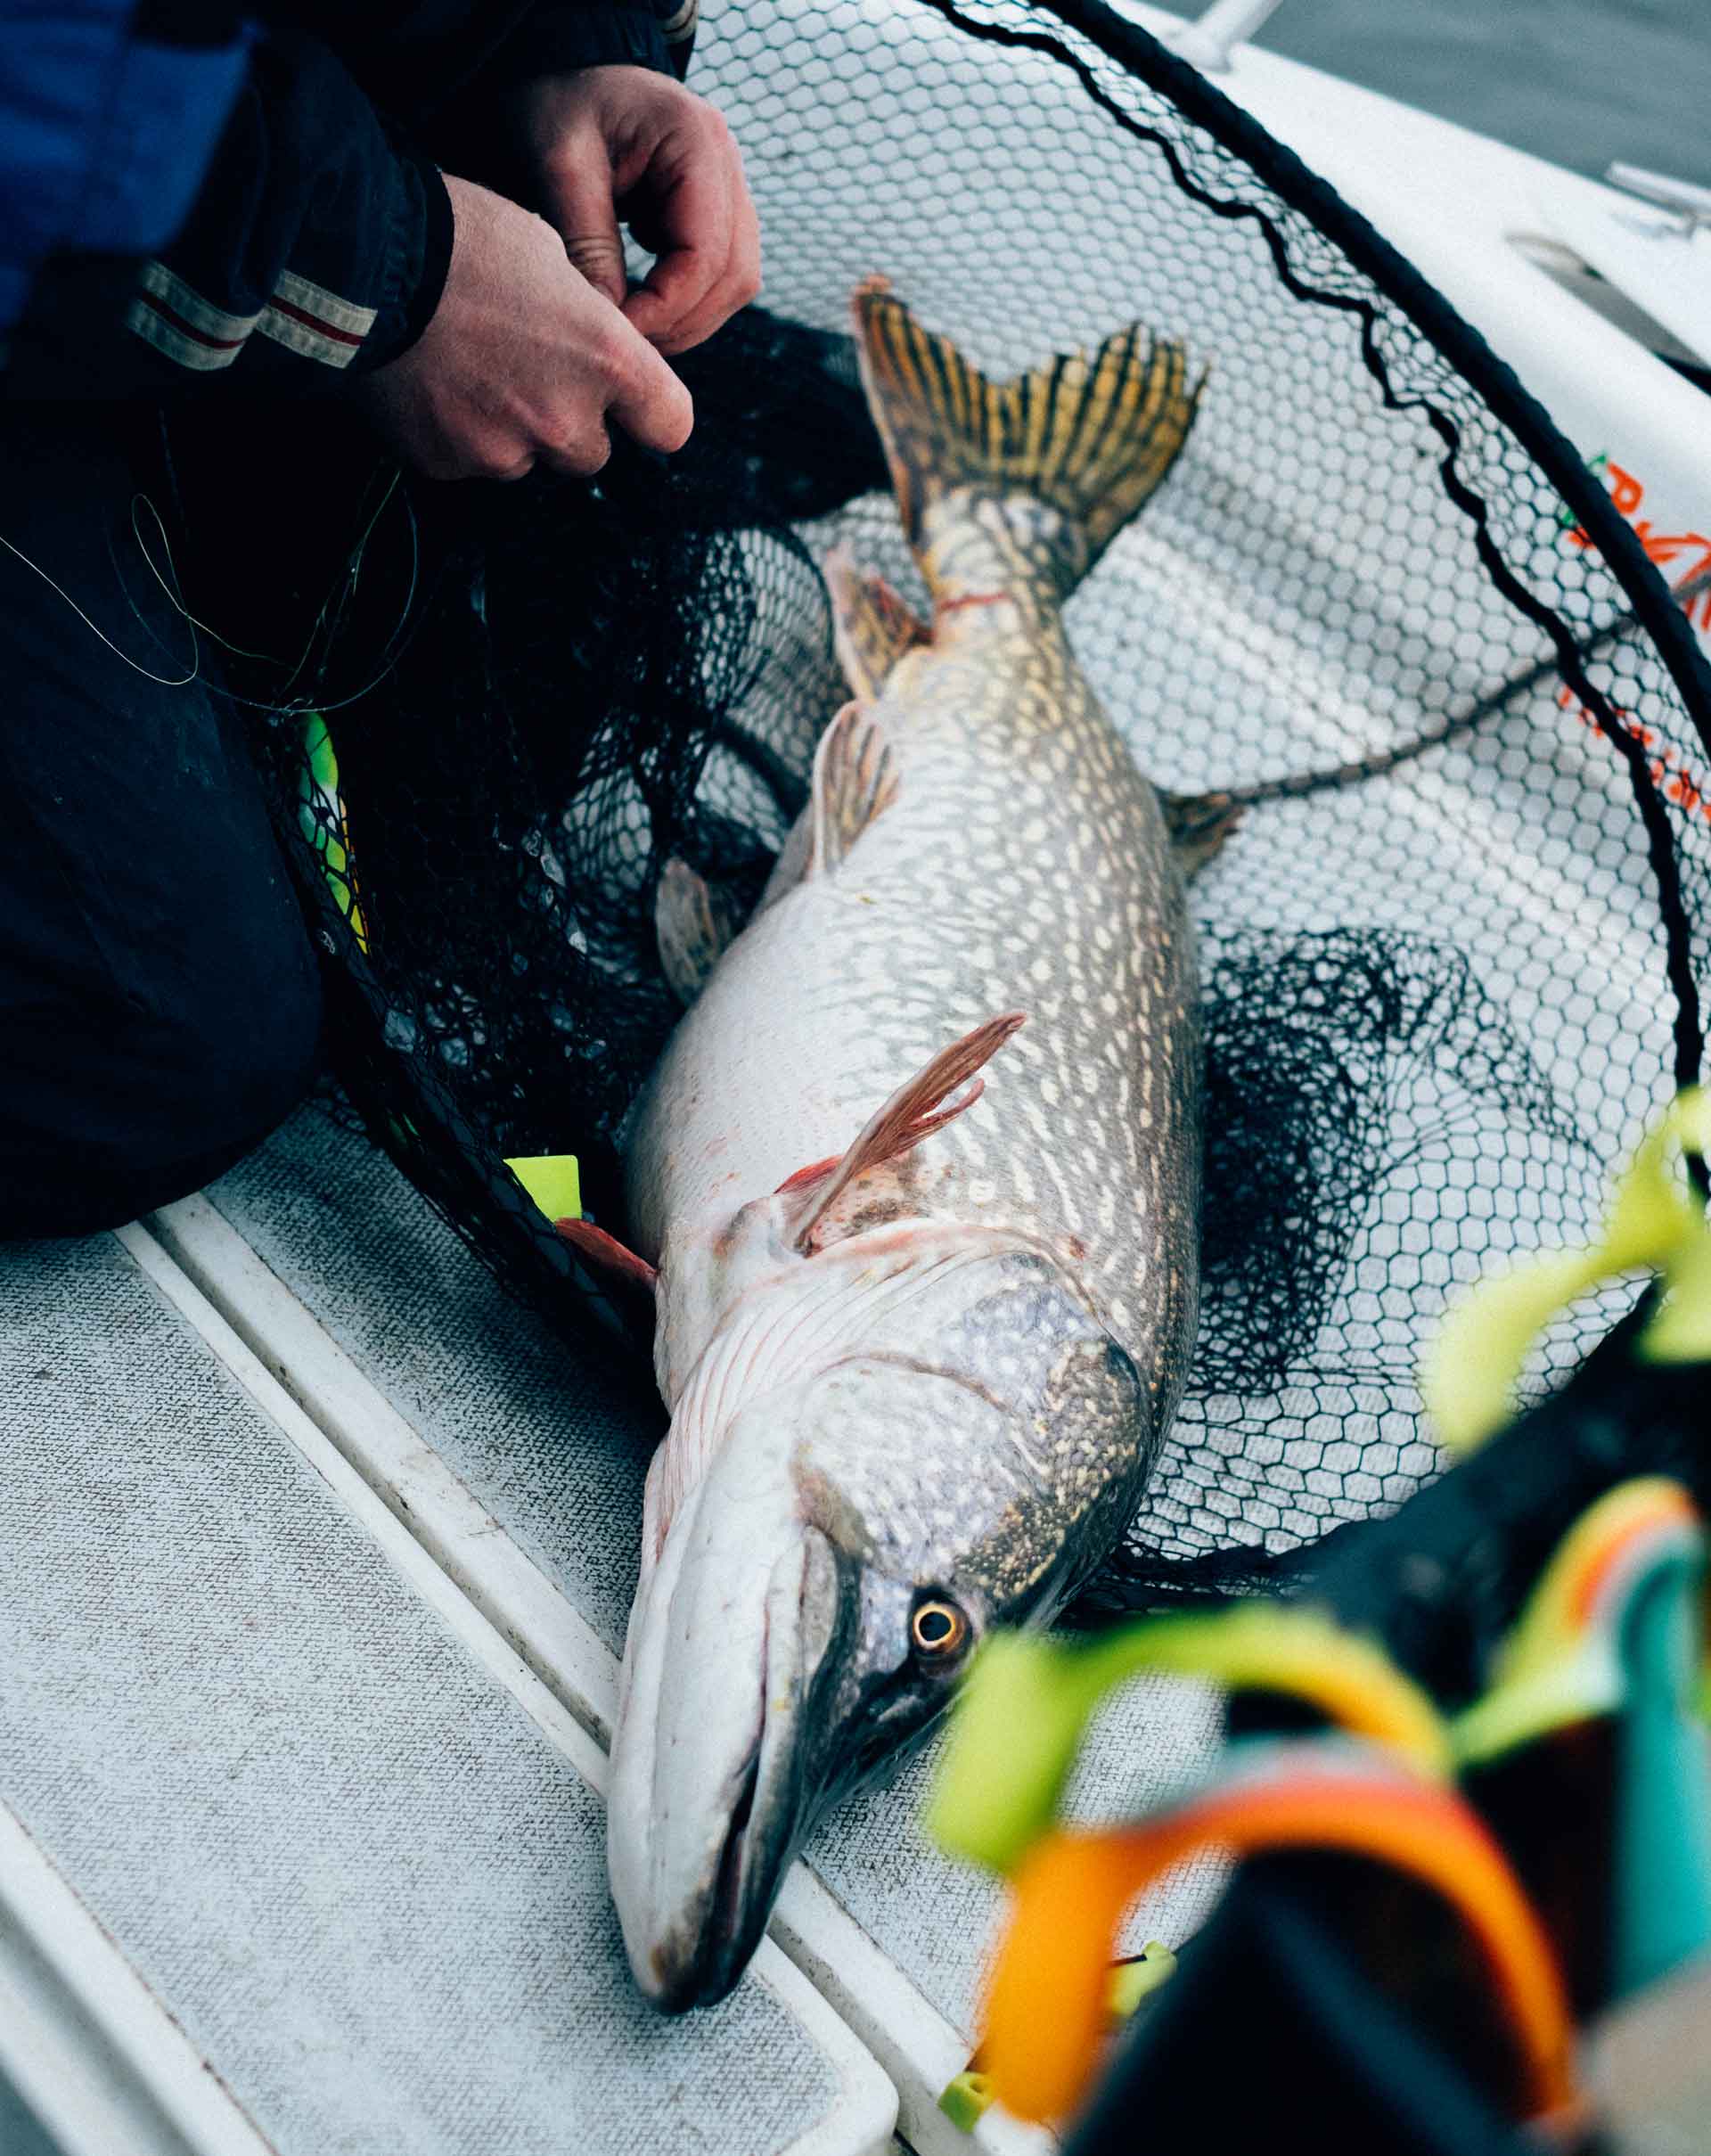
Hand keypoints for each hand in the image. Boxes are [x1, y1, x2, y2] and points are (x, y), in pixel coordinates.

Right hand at [354, 173, 692, 480]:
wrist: (365, 262)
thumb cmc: (462, 240)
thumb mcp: (551, 256)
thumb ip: (589, 319)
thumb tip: (597, 343)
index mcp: (607, 363)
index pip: (670, 425)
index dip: (653, 414)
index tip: (637, 404)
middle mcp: (565, 421)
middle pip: (592, 453)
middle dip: (570, 421)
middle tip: (527, 370)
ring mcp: (505, 452)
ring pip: (529, 459)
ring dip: (513, 429)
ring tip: (472, 368)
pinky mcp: (450, 465)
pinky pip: (470, 461)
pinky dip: (458, 433)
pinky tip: (436, 382)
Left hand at [513, 65, 760, 357]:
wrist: (563, 74)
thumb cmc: (557, 108)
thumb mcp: (559, 167)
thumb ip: (588, 243)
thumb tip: (612, 328)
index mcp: (697, 140)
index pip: (706, 253)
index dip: (666, 307)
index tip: (617, 333)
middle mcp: (728, 163)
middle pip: (735, 275)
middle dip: (682, 321)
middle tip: (626, 346)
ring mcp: (730, 187)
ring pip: (736, 282)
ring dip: (689, 319)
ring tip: (634, 334)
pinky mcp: (717, 209)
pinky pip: (721, 274)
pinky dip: (686, 301)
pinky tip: (643, 306)